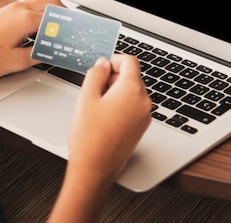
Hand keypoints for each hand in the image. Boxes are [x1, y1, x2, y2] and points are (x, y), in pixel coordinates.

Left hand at [0, 0, 61, 80]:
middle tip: (69, 28)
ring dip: (49, 9)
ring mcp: (9, 8)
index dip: (68, 24)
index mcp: (25, 19)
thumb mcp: (18, 63)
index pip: (56, 16)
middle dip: (63, 13)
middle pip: (51, 2)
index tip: (74, 32)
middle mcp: (18, 8)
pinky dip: (37, 10)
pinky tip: (35, 26)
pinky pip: (26, 3)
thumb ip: (40, 54)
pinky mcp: (2, 12)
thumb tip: (52, 50)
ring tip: (54, 26)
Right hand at [49, 54, 150, 221]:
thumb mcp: (86, 97)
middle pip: (131, 76)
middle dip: (113, 78)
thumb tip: (103, 63)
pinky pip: (133, 106)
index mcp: (132, 90)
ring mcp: (144, 116)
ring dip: (116, 92)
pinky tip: (104, 118)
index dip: (114, 60)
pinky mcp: (141, 128)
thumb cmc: (89, 137)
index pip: (130, 60)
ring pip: (132, 91)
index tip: (101, 68)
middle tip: (94, 91)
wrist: (95, 171)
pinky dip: (121, 105)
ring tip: (98, 107)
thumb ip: (96, 73)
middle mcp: (143, 101)